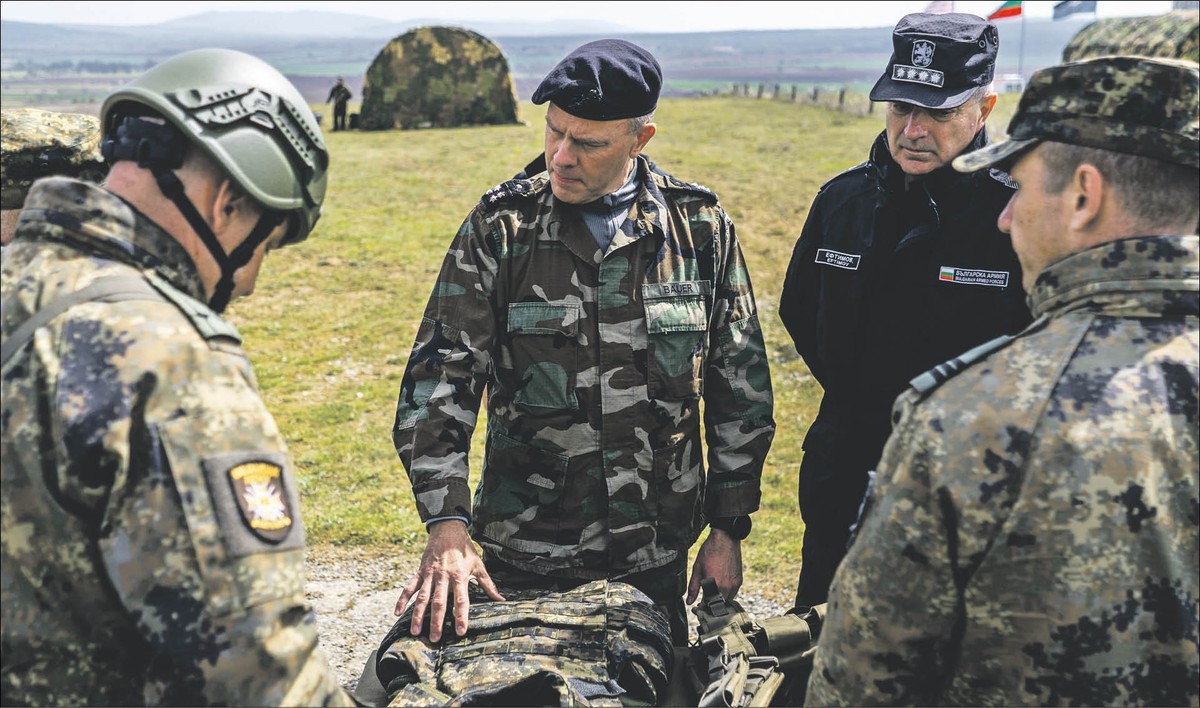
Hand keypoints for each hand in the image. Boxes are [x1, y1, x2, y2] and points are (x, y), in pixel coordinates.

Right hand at [393, 519, 503, 641]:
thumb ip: (488, 584)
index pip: (461, 600)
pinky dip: (402, 599)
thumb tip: (502, 599)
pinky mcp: (420, 572)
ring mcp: (430, 575)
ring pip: (422, 598)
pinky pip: (409, 587)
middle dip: (436, 621)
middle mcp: (443, 577)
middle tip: (435, 639)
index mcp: (459, 576)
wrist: (448, 529)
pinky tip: (397, 612)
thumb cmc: (465, 549)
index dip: (461, 616)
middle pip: (439, 602)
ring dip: (418, 615)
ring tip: (416, 632)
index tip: (460, 631)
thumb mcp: (479, 565)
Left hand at [686, 527, 743, 604]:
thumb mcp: (697, 569)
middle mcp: (727, 588)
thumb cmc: (710, 551)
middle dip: (711, 607)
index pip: (708, 606)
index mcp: (714, 585)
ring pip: (727, 602)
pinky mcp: (739, 581)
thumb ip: (693, 587)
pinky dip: (726, 595)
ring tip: (710, 597)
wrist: (726, 539)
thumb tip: (689, 601)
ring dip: (719, 602)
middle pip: (719, 607)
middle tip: (703, 603)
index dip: (702, 609)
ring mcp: (735, 585)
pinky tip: (719, 590)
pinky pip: (733, 594)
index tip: (697, 608)